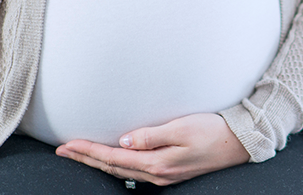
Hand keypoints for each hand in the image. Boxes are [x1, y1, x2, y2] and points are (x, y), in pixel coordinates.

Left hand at [56, 113, 249, 185]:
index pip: (113, 158)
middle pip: (112, 168)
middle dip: (85, 159)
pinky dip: (116, 165)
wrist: (240, 143)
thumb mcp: (182, 128)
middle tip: (62, 151)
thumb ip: (151, 135)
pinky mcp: (170, 171)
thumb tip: (123, 142)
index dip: (88, 151)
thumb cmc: (214, 130)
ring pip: (122, 171)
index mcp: (158, 163)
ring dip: (98, 162)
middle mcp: (158, 173)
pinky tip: (112, 160)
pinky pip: (134, 171)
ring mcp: (164, 175)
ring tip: (79, 154)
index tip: (67, 144)